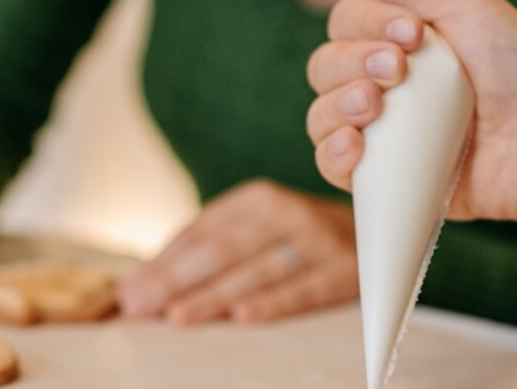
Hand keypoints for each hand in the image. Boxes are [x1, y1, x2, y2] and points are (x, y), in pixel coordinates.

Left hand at [118, 180, 358, 325]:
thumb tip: (141, 282)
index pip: (200, 231)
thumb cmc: (301, 239)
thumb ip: (204, 250)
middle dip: (174, 280)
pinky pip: (304, 289)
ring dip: (213, 295)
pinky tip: (242, 318)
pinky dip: (273, 302)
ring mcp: (318, 240)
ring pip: (256, 270)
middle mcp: (285, 213)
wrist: (387, 229)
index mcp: (256, 199)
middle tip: (139, 305)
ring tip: (176, 316)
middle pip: (221, 249)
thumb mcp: (257, 230)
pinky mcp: (346, 270)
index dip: (162, 262)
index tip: (128, 290)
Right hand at [306, 0, 516, 245]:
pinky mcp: (382, 176)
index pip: (345, 23)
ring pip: (320, 115)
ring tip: (374, 105)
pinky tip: (355, 144)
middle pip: (325, 67)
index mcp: (395, 41)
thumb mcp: (469, 6)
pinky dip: (332, 152)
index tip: (412, 33)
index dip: (365, 23)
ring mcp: (378, 132)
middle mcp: (380, 84)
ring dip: (337, 104)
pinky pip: (331, 165)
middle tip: (398, 69)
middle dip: (352, 62)